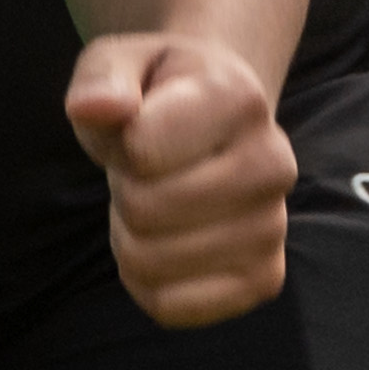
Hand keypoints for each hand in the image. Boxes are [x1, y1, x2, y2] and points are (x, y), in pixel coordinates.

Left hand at [68, 32, 295, 327]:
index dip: (117, 141)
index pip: (142, 147)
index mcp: (238, 97)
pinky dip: (146, 281)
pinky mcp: (265, 279)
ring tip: (155, 199)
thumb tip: (94, 107)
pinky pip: (172, 307)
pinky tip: (166, 242)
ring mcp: (274, 226)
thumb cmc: (156, 92)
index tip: (136, 125)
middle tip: (142, 170)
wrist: (217, 122)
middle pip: (145, 208)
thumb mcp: (119, 62)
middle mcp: (273, 162)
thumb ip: (101, 79)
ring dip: (130, 235)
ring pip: (152, 261)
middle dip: (122, 188)